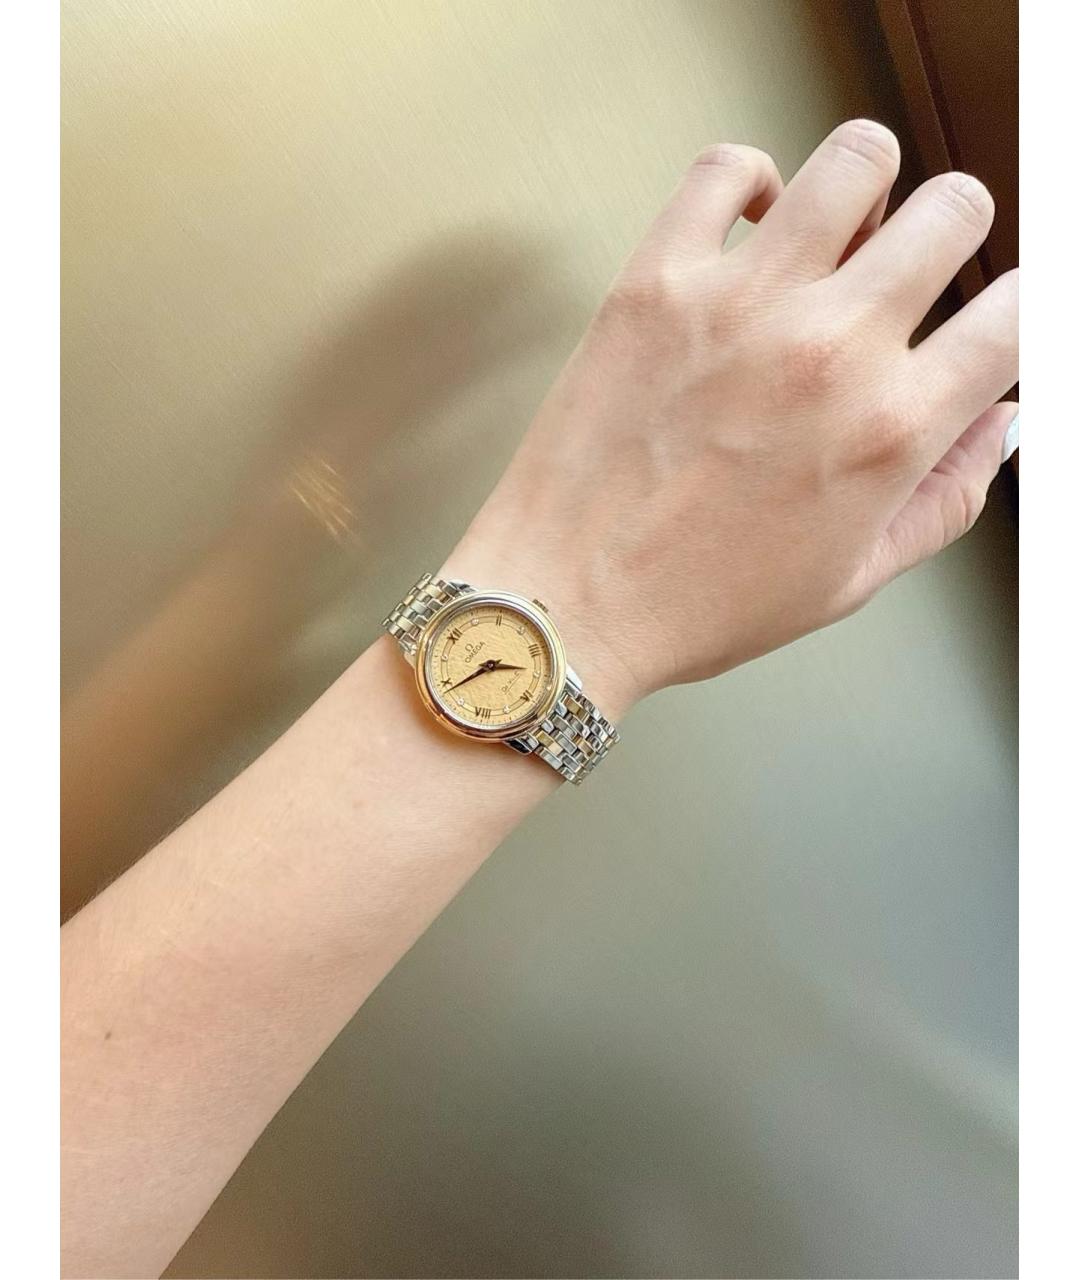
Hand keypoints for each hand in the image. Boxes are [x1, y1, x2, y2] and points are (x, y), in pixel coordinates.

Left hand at [447, 121, 1017, 713]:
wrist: (567, 601)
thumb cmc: (698, 603)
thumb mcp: (852, 579)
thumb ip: (946, 497)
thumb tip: (1001, 422)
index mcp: (889, 428)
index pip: (1013, 313)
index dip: (1012, 312)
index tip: (983, 323)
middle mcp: (828, 349)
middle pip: (953, 210)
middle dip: (950, 236)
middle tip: (912, 270)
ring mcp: (741, 304)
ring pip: (857, 158)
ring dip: (866, 186)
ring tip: (839, 233)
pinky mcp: (658, 281)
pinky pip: (726, 168)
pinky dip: (751, 181)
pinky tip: (753, 227)